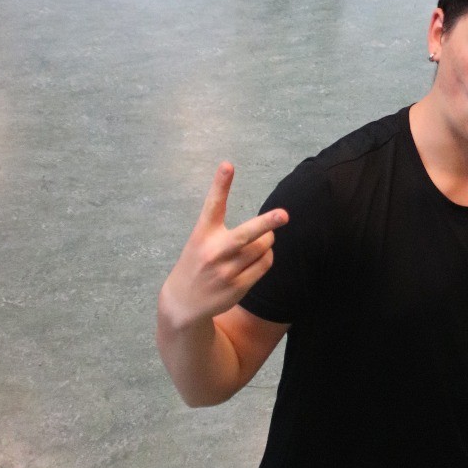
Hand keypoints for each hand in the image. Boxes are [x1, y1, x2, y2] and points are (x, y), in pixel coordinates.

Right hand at [159, 163, 287, 332]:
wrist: (183, 303)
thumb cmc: (197, 262)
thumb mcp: (200, 240)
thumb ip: (223, 228)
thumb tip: (267, 224)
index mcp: (202, 234)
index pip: (213, 205)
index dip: (221, 184)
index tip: (228, 165)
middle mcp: (214, 252)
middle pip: (246, 234)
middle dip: (267, 223)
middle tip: (284, 214)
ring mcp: (226, 271)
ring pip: (263, 247)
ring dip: (268, 239)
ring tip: (263, 239)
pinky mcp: (238, 286)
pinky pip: (265, 264)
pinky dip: (267, 256)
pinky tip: (260, 256)